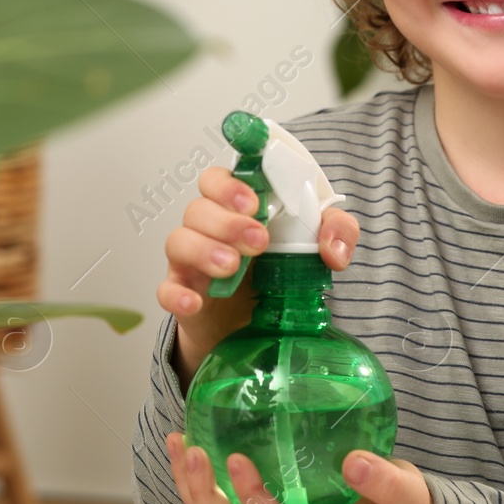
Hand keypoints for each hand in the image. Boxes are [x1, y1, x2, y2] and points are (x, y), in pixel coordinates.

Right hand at [157, 165, 359, 387]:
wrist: (256, 325)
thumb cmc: (279, 271)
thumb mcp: (317, 245)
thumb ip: (337, 232)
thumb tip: (334, 250)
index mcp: (237, 207)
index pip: (217, 179)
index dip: (229, 185)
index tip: (254, 203)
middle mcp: (209, 228)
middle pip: (198, 208)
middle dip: (226, 222)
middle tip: (257, 241)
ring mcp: (192, 261)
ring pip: (178, 240)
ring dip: (203, 249)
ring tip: (231, 266)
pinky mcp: (184, 294)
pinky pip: (166, 289)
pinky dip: (176, 294)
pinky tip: (196, 302)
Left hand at [164, 431, 433, 503]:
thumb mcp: (405, 496)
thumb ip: (382, 481)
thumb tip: (355, 459)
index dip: (252, 498)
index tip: (237, 458)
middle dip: (204, 494)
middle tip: (191, 450)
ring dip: (193, 490)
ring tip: (178, 443)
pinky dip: (203, 488)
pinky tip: (192, 452)